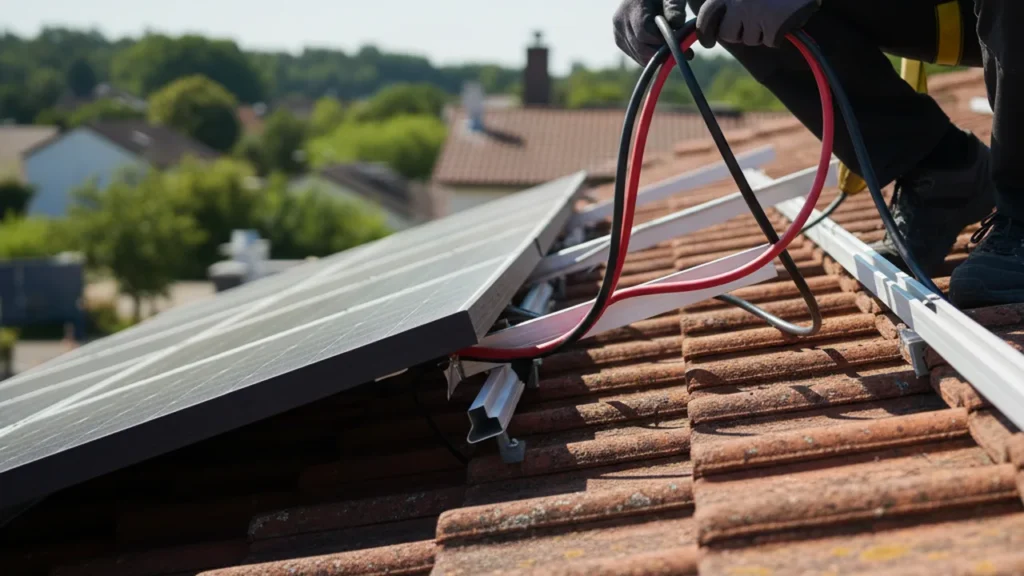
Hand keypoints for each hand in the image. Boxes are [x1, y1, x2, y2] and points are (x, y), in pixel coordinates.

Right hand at [613, 0, 689, 64]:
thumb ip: (674, 7)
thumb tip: (677, 25)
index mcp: (632, 7)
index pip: (644, 34)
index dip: (661, 42)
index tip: (678, 41)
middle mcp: (620, 21)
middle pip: (640, 48)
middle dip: (662, 53)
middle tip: (683, 52)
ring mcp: (618, 32)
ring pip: (639, 56)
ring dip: (658, 57)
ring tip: (675, 50)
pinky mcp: (619, 41)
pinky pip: (636, 57)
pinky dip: (651, 57)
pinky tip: (663, 49)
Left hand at [695, 0, 821, 48]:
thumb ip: (730, 5)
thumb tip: (709, 29)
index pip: (707, 15)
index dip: (705, 32)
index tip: (707, 42)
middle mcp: (738, 1)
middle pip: (727, 34)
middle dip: (737, 34)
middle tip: (751, 25)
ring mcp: (755, 12)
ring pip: (749, 39)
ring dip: (761, 32)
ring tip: (773, 12)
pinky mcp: (773, 23)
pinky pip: (770, 41)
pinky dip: (778, 34)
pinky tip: (785, 18)